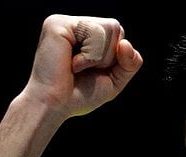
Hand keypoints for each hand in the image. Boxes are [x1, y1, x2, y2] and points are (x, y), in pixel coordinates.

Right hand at [21, 14, 143, 118]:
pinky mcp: (57, 24)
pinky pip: (94, 32)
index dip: (115, 57)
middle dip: (108, 56)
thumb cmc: (79, 95)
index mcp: (84, 33)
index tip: (92, 71)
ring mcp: (64, 22)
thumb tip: (125, 43)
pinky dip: (90, 55)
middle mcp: (74, 24)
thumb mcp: (114, 79)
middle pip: (115, 27)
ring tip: (76, 67)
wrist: (55, 106)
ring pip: (108, 29)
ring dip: (99, 57)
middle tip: (84, 70)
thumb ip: (130, 62)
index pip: (117, 32)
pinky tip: (72, 64)